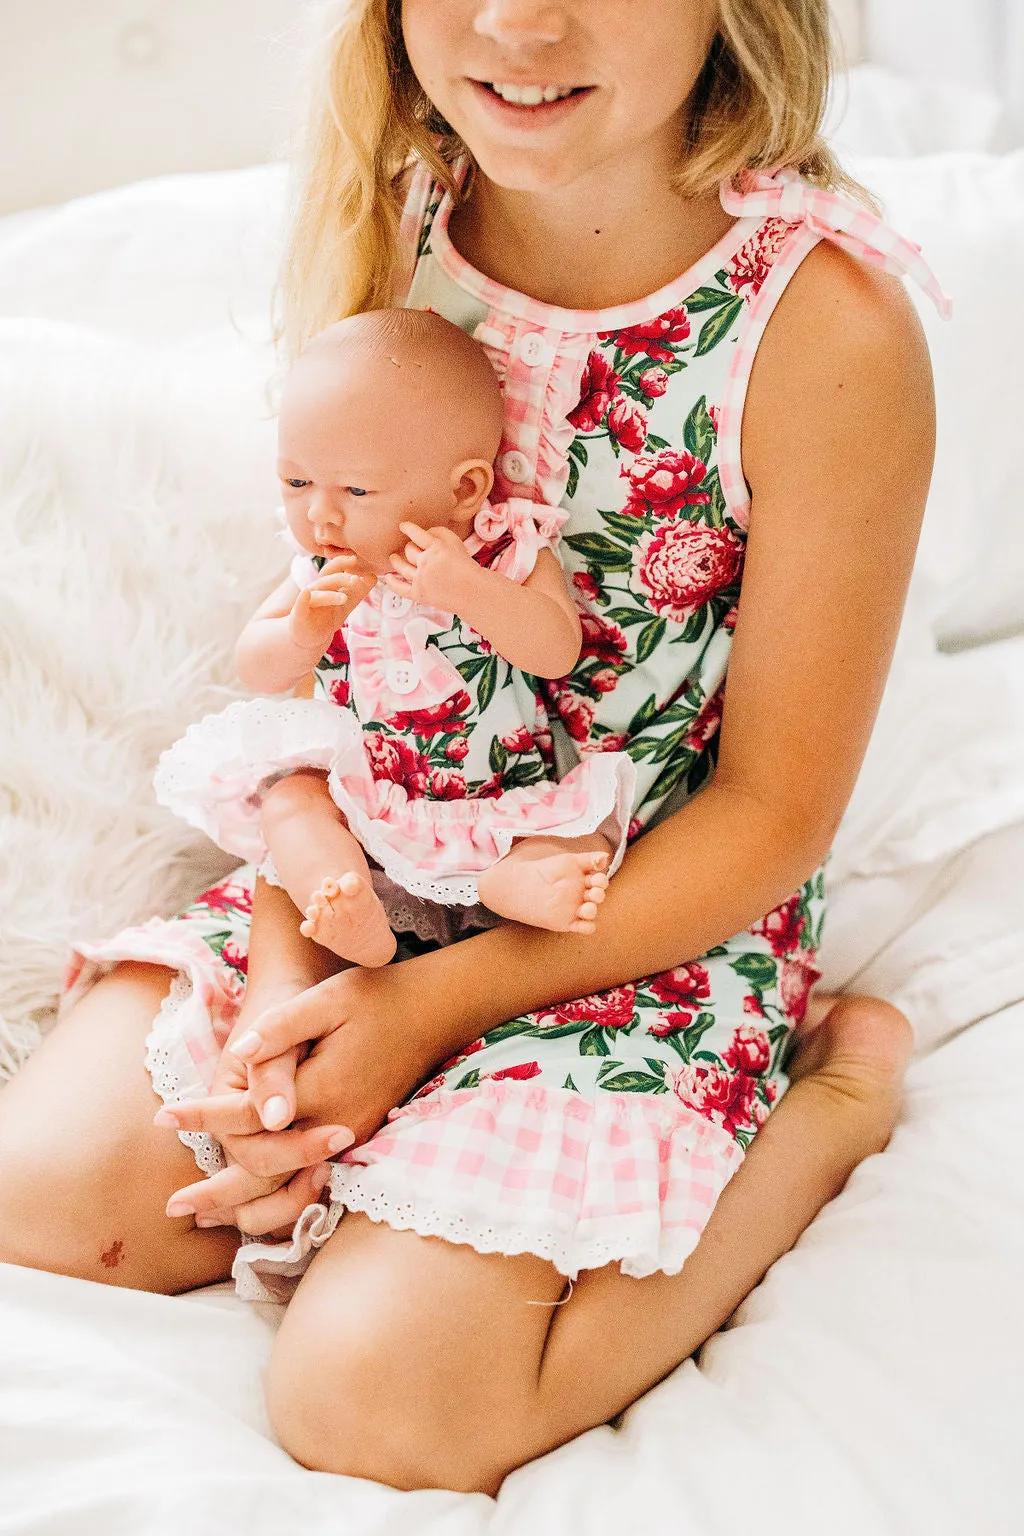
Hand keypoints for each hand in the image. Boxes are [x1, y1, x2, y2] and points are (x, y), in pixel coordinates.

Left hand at [158, 965, 433, 1234]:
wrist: (430, 1012)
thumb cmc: (374, 999)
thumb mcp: (327, 1000)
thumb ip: (282, 1028)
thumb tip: (242, 1055)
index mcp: (321, 1088)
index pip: (249, 1116)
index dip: (203, 1118)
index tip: (165, 1117)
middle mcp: (335, 1124)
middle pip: (266, 1171)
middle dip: (218, 1190)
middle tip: (172, 1206)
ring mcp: (351, 1138)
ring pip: (292, 1190)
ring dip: (247, 1209)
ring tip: (206, 1220)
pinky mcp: (358, 1140)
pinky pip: (313, 1184)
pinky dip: (279, 1202)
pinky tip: (255, 1208)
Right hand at [289, 553, 375, 653]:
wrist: (312, 637)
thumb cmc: (329, 615)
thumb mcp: (347, 603)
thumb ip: (359, 590)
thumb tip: (373, 575)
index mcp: (327, 584)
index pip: (334, 569)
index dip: (343, 562)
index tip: (355, 558)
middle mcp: (316, 590)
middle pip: (326, 578)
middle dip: (340, 578)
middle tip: (356, 580)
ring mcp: (306, 602)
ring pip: (317, 594)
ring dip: (330, 595)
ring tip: (344, 598)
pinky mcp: (298, 616)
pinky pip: (299, 606)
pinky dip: (302, 600)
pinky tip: (306, 594)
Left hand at [386, 521, 476, 609]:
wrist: (472, 591)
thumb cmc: (466, 566)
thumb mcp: (456, 541)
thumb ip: (438, 533)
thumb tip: (423, 532)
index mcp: (435, 546)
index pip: (415, 533)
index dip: (407, 528)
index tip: (403, 526)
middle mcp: (425, 561)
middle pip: (409, 550)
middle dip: (409, 547)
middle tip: (410, 547)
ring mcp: (420, 578)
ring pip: (402, 567)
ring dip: (396, 561)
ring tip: (393, 558)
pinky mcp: (419, 594)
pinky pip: (400, 588)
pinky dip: (392, 582)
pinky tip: (388, 578)